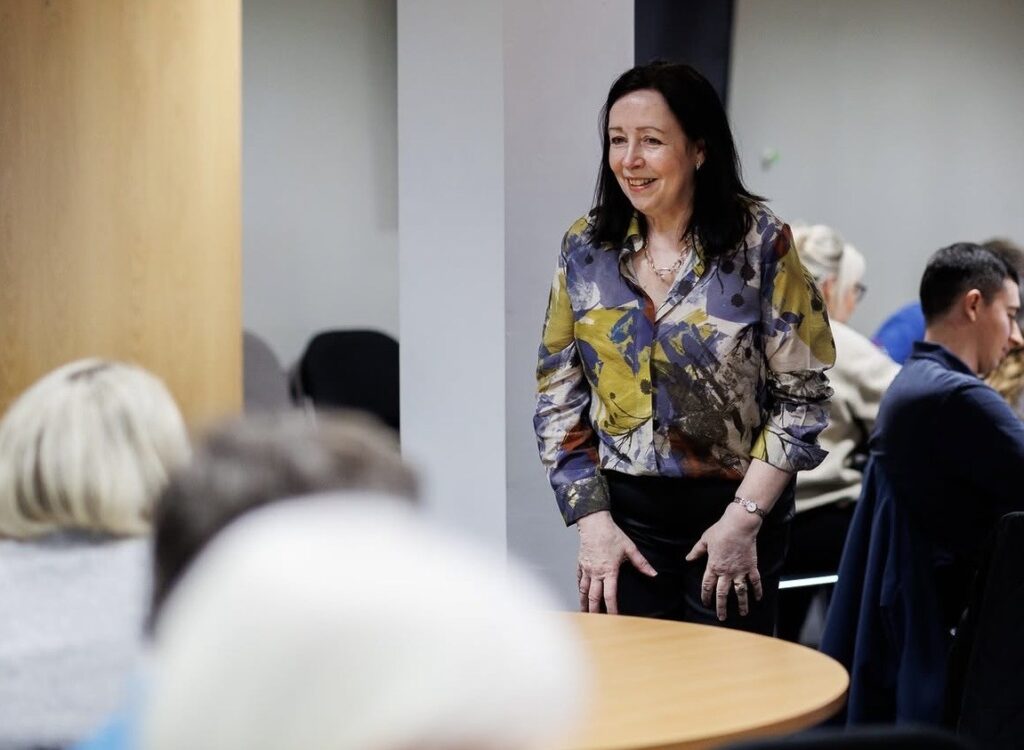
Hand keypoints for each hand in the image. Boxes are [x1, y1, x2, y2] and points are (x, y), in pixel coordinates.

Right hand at [576, 510, 656, 613]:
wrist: (594, 523)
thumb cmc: (611, 534)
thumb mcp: (630, 548)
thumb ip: (641, 563)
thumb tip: (653, 573)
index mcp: (609, 571)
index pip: (610, 595)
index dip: (612, 608)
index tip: (614, 618)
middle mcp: (596, 572)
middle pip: (594, 597)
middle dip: (594, 611)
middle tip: (595, 623)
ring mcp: (587, 568)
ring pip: (583, 590)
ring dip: (584, 603)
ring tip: (584, 613)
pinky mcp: (581, 563)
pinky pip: (579, 579)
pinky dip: (580, 588)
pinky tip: (581, 593)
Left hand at [685, 504, 763, 620]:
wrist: (739, 525)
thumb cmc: (720, 531)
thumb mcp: (704, 540)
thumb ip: (696, 551)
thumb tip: (688, 558)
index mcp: (713, 566)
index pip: (708, 585)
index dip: (706, 595)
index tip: (706, 603)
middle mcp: (726, 572)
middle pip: (722, 593)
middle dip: (721, 607)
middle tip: (722, 617)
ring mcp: (740, 571)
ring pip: (740, 592)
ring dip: (742, 604)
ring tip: (743, 614)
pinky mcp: (751, 566)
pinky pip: (755, 581)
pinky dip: (757, 590)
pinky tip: (758, 598)